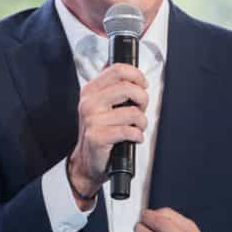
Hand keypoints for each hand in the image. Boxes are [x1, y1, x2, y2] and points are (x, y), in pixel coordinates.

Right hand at [67, 63, 148, 207]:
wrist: (88, 161)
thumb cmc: (100, 132)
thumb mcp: (102, 104)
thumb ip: (112, 86)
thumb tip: (128, 71)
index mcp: (90, 90)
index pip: (117, 70)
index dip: (136, 75)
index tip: (143, 84)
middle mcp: (89, 103)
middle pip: (127, 88)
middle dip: (142, 99)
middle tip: (142, 108)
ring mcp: (91, 120)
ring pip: (132, 112)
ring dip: (142, 122)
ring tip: (137, 127)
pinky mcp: (96, 137)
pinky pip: (128, 131)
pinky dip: (137, 135)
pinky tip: (134, 137)